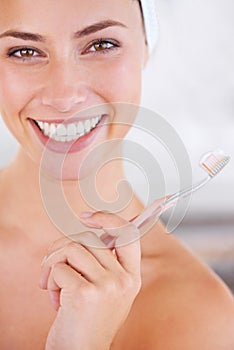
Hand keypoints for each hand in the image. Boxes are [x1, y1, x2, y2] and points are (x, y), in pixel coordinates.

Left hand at [40, 211, 140, 349]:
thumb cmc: (87, 321)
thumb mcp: (105, 290)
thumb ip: (101, 262)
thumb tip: (86, 232)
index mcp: (131, 277)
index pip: (128, 234)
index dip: (109, 219)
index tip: (88, 217)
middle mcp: (123, 279)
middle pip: (88, 239)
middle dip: (62, 248)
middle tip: (52, 264)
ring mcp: (107, 285)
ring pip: (71, 248)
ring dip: (53, 265)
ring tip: (53, 286)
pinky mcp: (85, 293)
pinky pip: (58, 269)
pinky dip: (49, 282)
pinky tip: (56, 301)